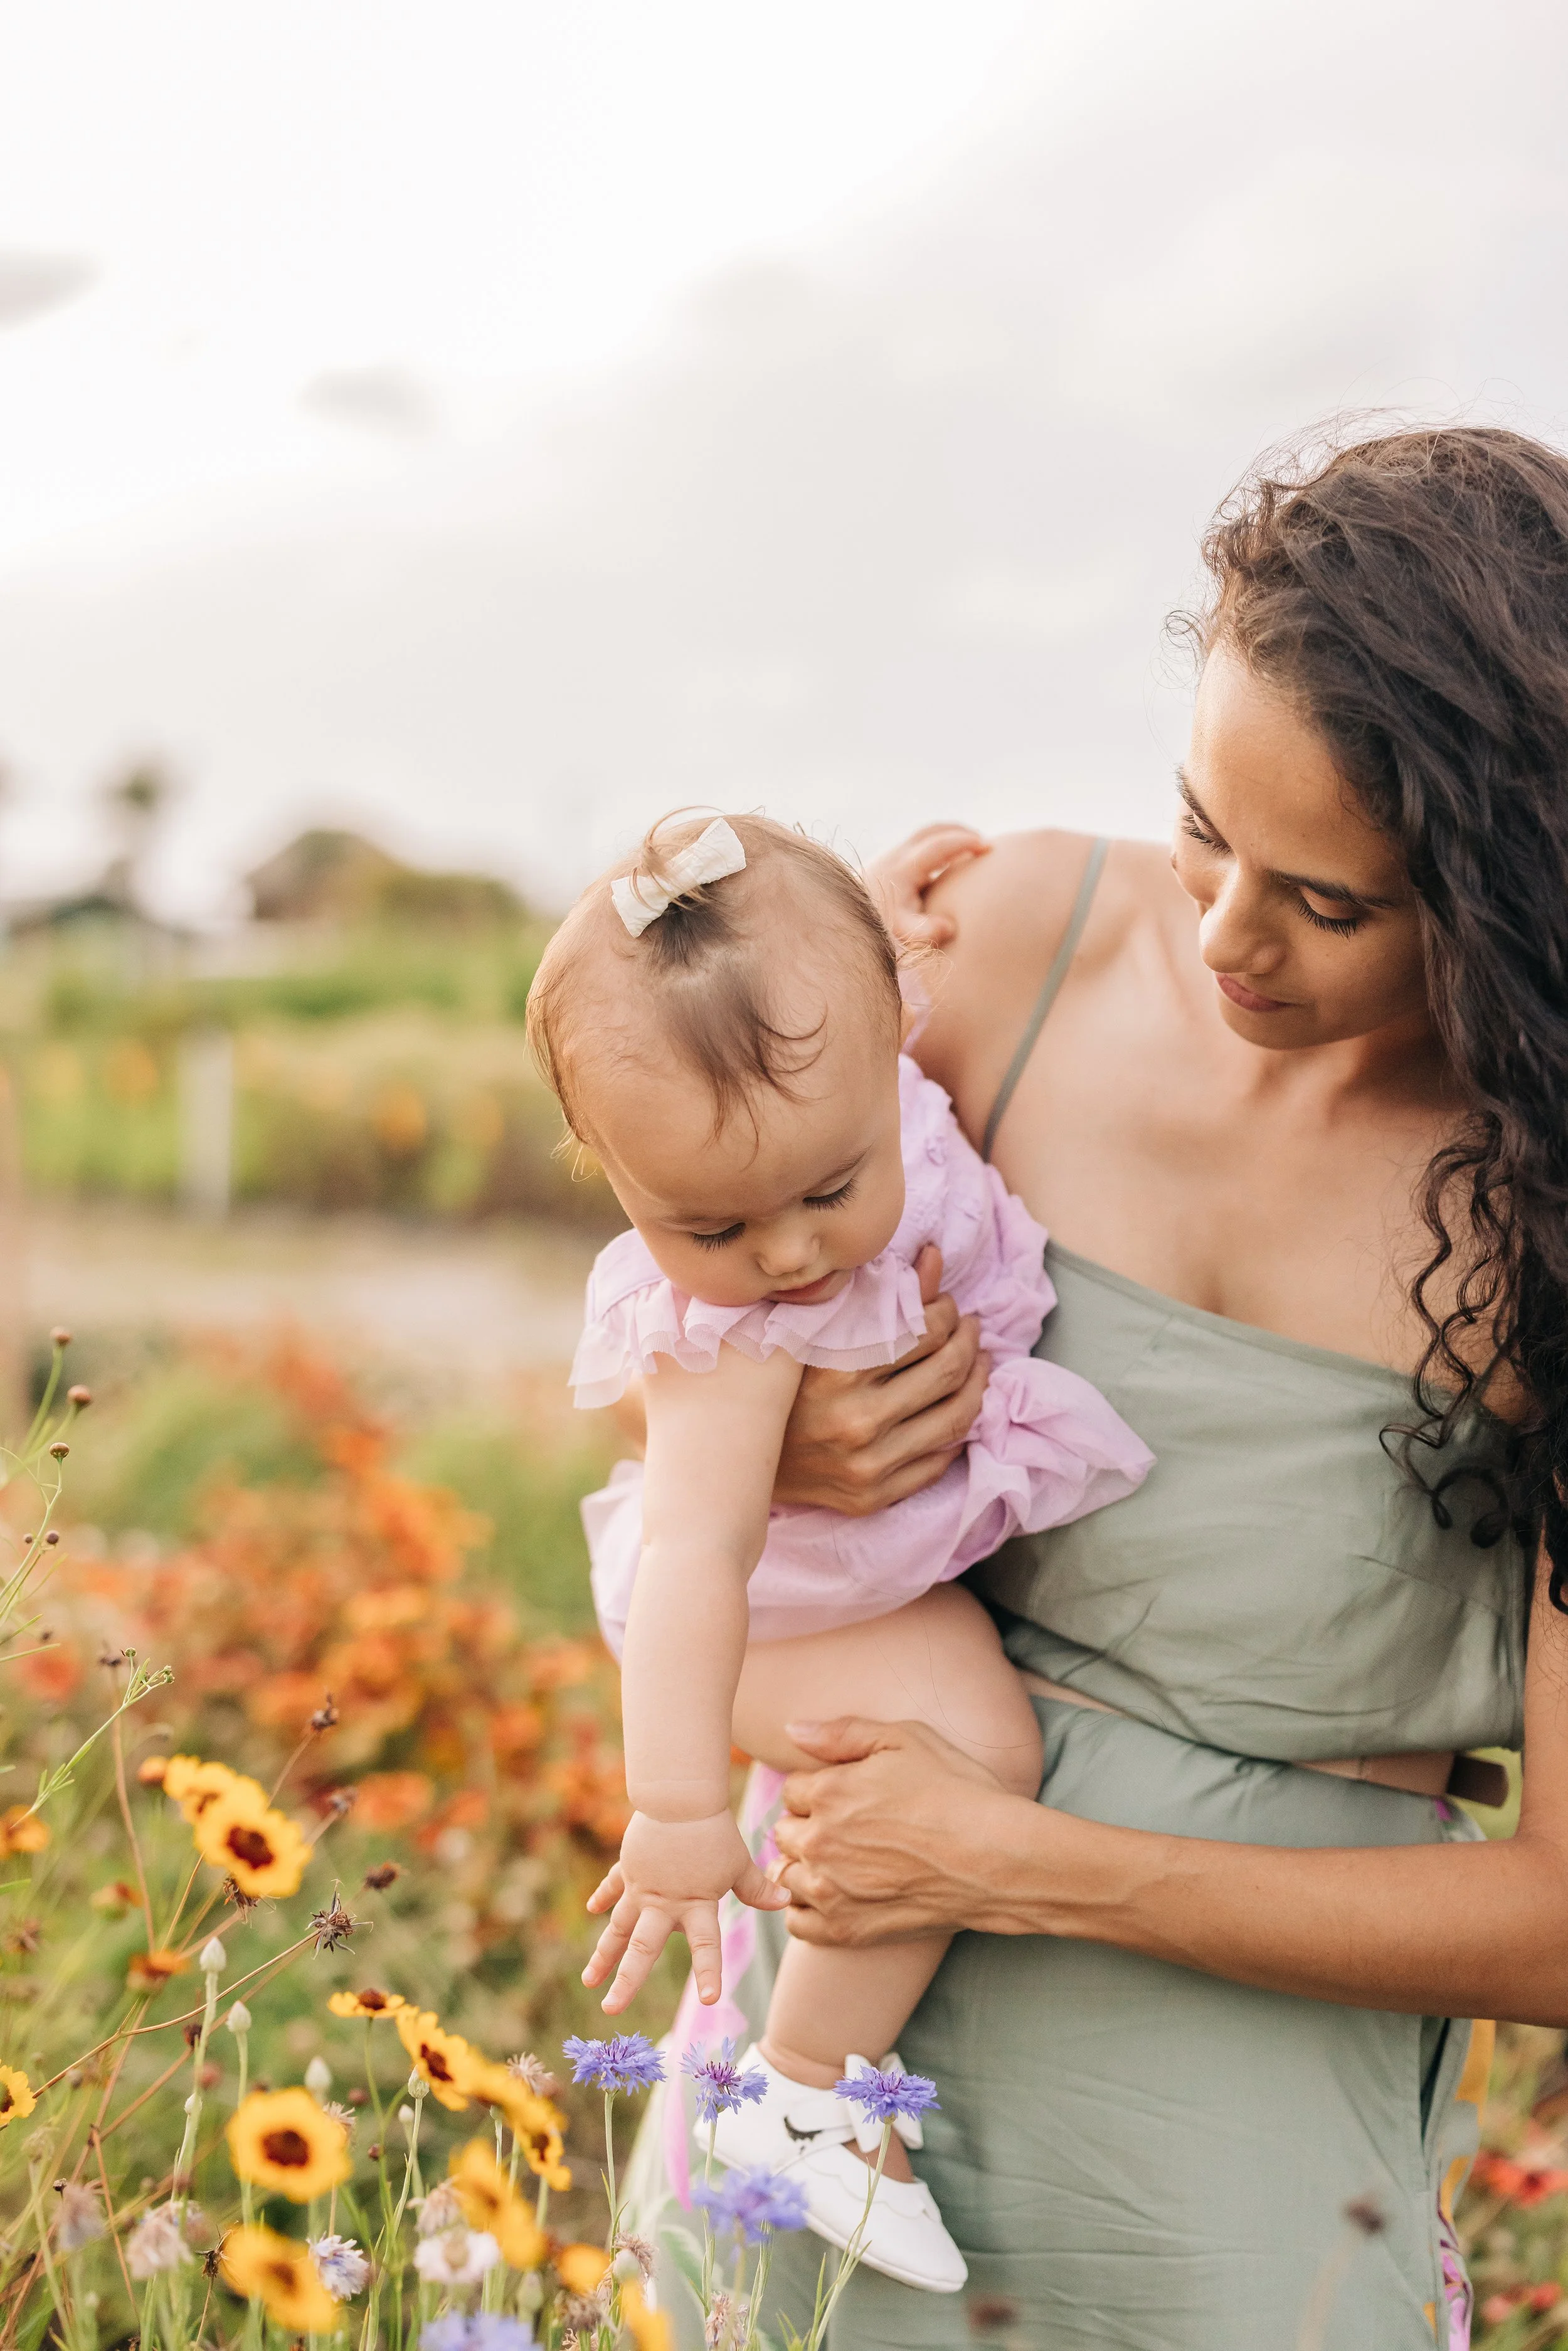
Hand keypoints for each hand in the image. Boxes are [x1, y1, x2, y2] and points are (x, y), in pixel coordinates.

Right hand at [583, 1809, 787, 2012]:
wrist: (679, 1798)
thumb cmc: (714, 1830)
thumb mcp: (738, 1862)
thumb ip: (757, 1887)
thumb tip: (786, 1902)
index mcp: (695, 1904)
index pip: (706, 1945)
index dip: (710, 1971)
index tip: (711, 2000)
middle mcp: (664, 1903)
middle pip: (643, 1947)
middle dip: (626, 1980)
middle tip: (610, 2010)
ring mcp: (642, 1887)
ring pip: (619, 1927)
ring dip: (603, 1954)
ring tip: (589, 1982)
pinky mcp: (630, 1867)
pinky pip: (614, 1886)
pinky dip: (603, 1896)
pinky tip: (591, 1910)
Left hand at [770, 1716, 1025, 1945]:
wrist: (998, 1859)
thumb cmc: (958, 1792)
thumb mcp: (906, 1739)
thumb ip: (842, 1733)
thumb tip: (791, 1730)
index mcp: (828, 1793)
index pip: (793, 1790)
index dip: (820, 1789)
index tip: (850, 1796)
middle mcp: (819, 1843)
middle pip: (785, 1833)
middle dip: (808, 1826)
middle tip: (848, 1828)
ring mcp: (830, 1891)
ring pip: (785, 1877)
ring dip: (804, 1866)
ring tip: (841, 1862)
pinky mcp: (847, 1930)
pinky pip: (799, 1923)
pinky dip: (807, 1910)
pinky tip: (833, 1896)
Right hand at [774, 1245, 987, 1513]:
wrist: (731, 1454)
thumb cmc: (774, 1381)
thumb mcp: (815, 1329)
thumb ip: (879, 1296)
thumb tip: (935, 1258)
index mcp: (835, 1373)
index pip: (922, 1332)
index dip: (946, 1311)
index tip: (947, 1303)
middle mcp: (855, 1423)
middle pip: (946, 1372)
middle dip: (969, 1340)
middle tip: (970, 1327)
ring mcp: (867, 1467)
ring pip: (954, 1418)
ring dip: (977, 1381)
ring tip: (977, 1360)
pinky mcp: (873, 1498)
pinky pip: (938, 1461)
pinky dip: (957, 1430)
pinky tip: (955, 1405)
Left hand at [868, 824, 988, 947]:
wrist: (842, 918)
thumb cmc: (875, 925)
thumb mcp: (901, 932)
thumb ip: (925, 931)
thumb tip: (950, 927)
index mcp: (904, 867)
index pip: (940, 844)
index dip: (965, 843)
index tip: (988, 847)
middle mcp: (897, 855)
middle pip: (933, 831)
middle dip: (959, 832)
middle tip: (982, 843)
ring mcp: (890, 856)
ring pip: (924, 836)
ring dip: (947, 838)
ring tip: (968, 851)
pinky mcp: (886, 863)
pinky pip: (917, 847)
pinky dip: (936, 847)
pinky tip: (945, 866)